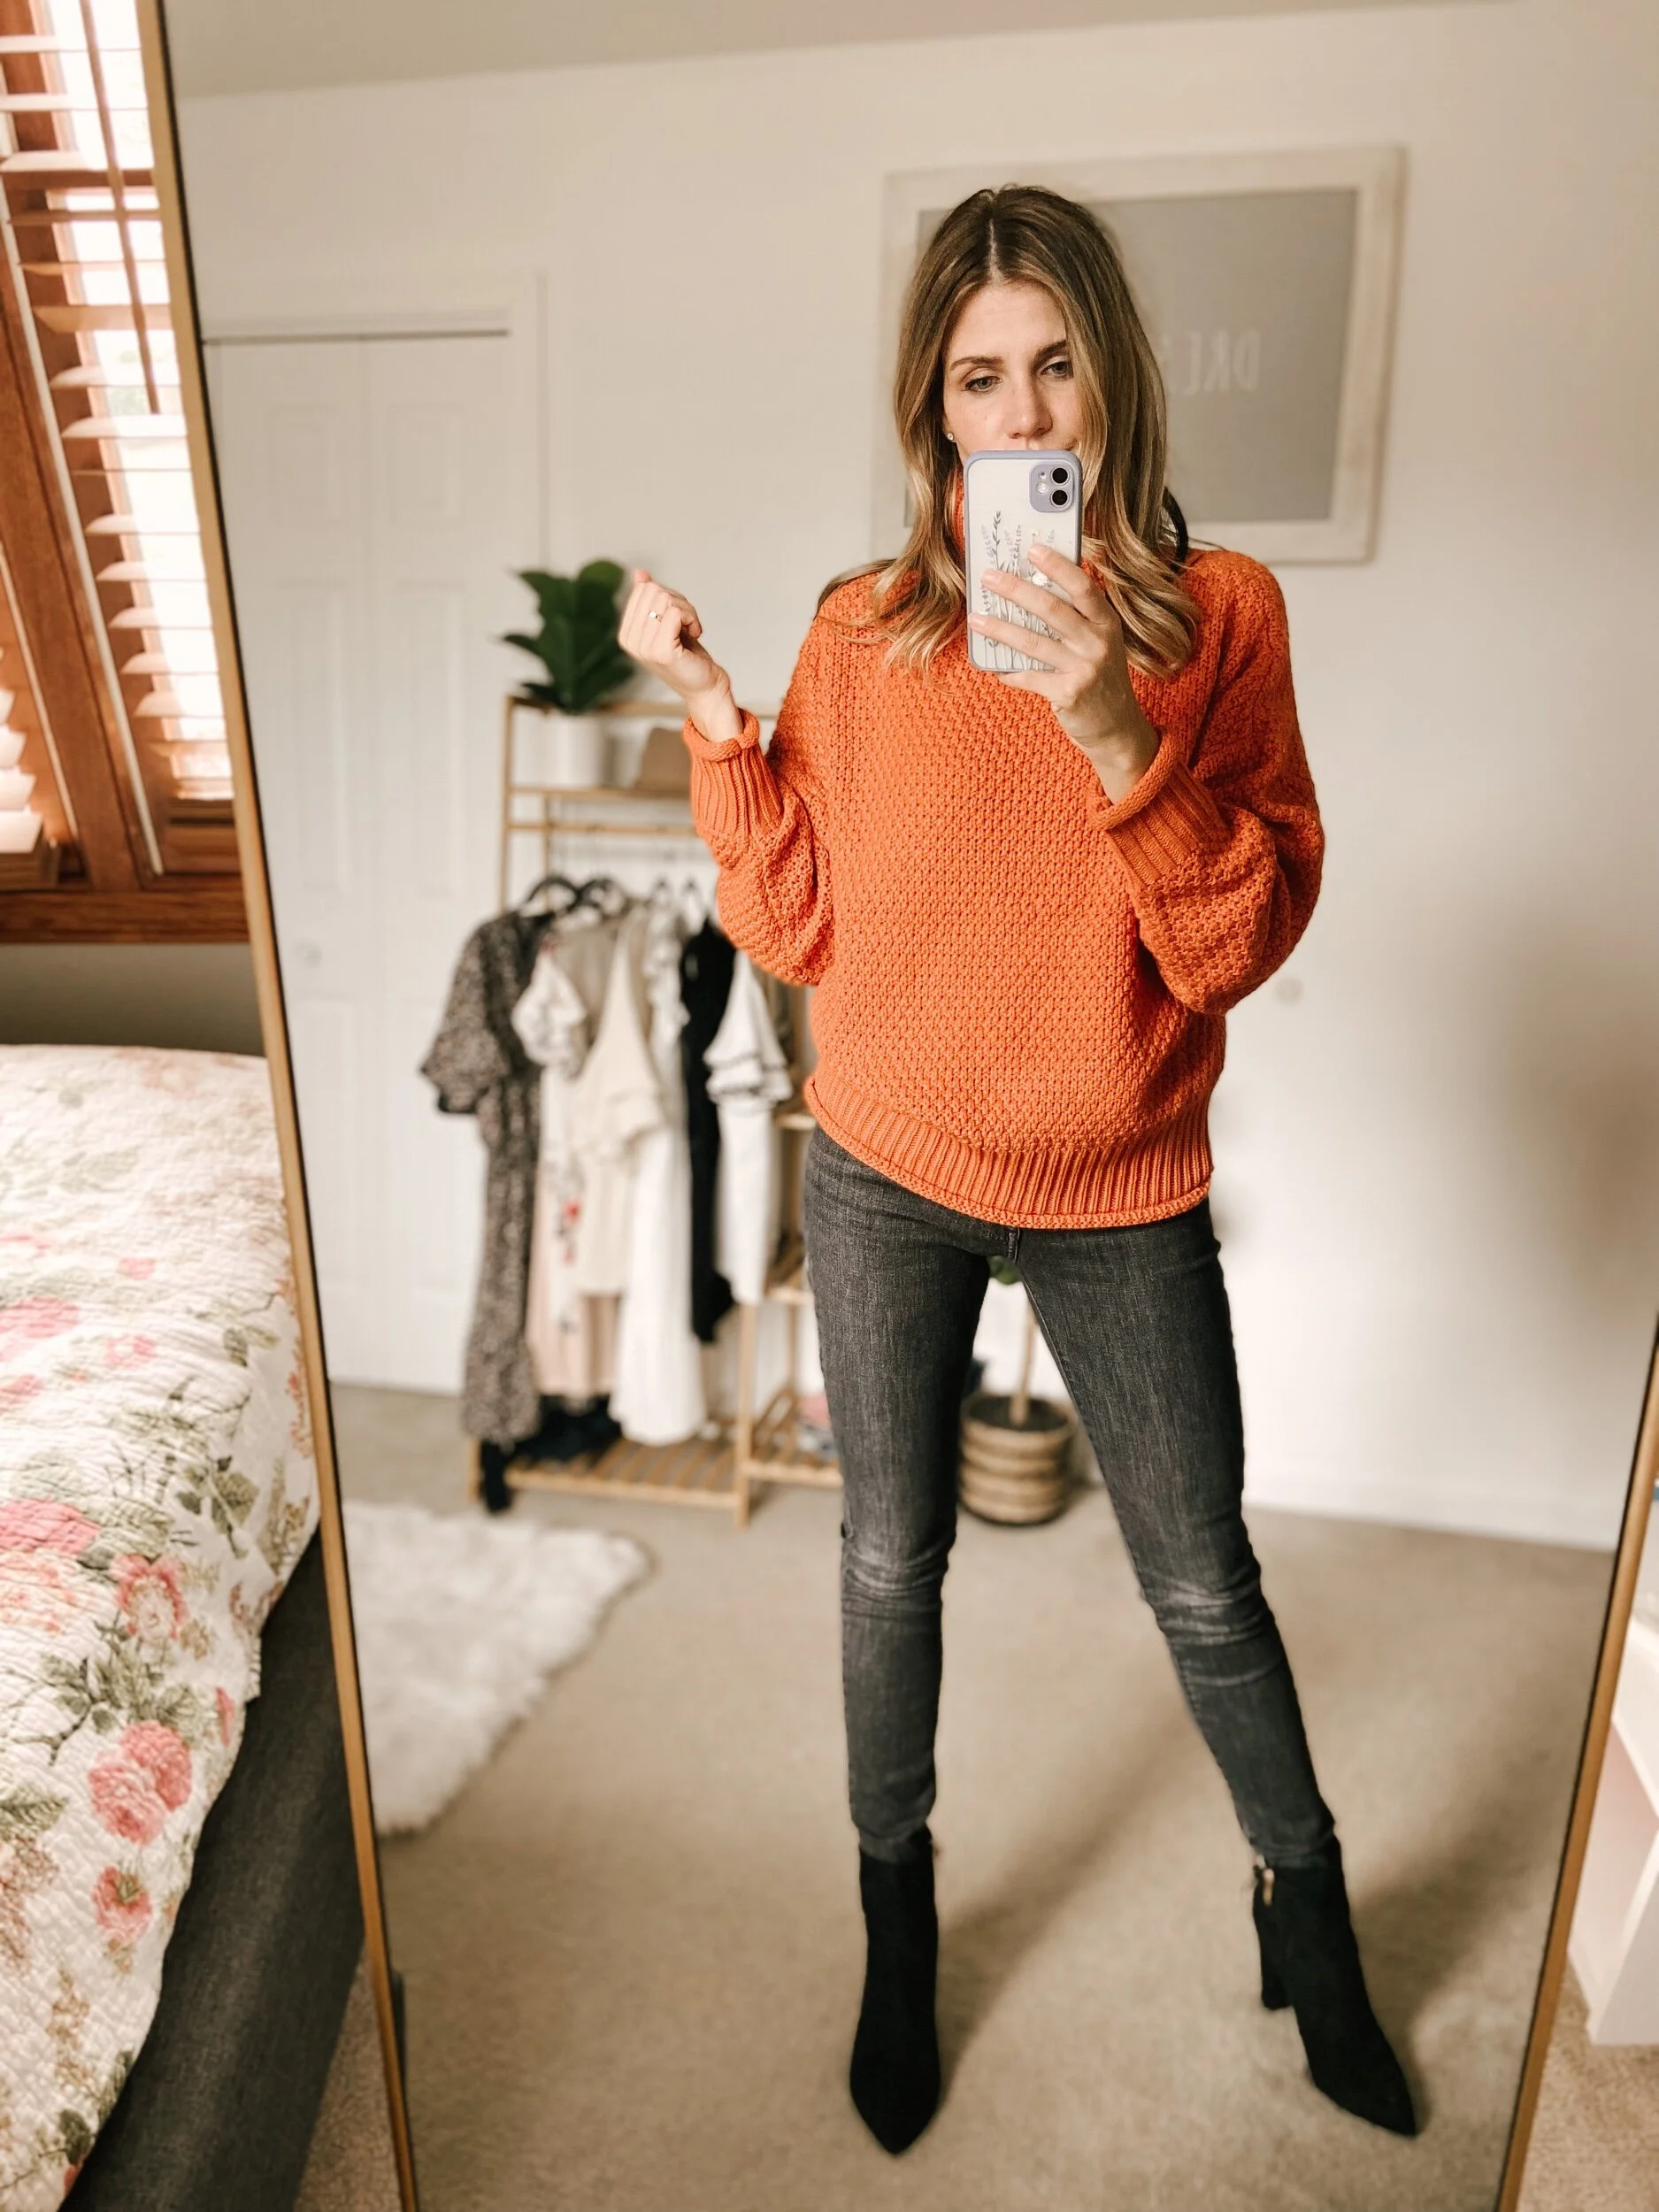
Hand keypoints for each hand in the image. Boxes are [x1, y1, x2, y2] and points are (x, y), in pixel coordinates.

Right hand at [619, 569, 742, 746]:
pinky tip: (695, 634)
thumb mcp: (666, 621)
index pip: (643, 589)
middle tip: (687, 622)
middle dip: (678, 601)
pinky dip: (691, 618)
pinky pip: (674, 613)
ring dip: (687, 611)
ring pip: (665, 599)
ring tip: (690, 629)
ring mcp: (643, 647)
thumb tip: (639, 573)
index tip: (678, 617)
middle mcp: (629, 640)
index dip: (667, 596)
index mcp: (626, 632)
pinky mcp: (661, 651)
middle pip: (653, 591)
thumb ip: (651, 599)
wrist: (704, 685)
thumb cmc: (687, 653)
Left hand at [966, 543, 1160, 800]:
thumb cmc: (1101, 678)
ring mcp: (1084, 669)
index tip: (1032, 550)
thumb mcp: (1101, 643)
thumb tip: (1033, 588)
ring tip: (976, 619)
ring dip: (1000, 629)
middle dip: (1016, 590)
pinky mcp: (1068, 694)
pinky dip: (1008, 671)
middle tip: (989, 577)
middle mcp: (1098, 643)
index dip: (1057, 566)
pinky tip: (993, 666)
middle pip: (1052, 609)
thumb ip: (1078, 619)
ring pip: (1033, 643)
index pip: (1082, 587)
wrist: (1116, 727)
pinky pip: (1028, 677)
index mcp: (1107, 623)